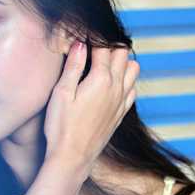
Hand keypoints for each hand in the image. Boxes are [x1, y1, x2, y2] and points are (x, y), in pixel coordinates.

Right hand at [43, 41, 138, 171]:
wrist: (72, 158)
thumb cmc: (61, 127)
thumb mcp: (61, 93)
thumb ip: (73, 66)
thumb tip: (81, 43)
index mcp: (101, 79)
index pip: (103, 46)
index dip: (92, 37)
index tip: (82, 35)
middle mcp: (116, 88)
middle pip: (123, 53)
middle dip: (109, 46)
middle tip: (91, 49)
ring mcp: (121, 101)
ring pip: (133, 69)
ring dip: (121, 62)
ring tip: (102, 64)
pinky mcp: (120, 114)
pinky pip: (132, 89)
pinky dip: (125, 80)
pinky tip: (111, 84)